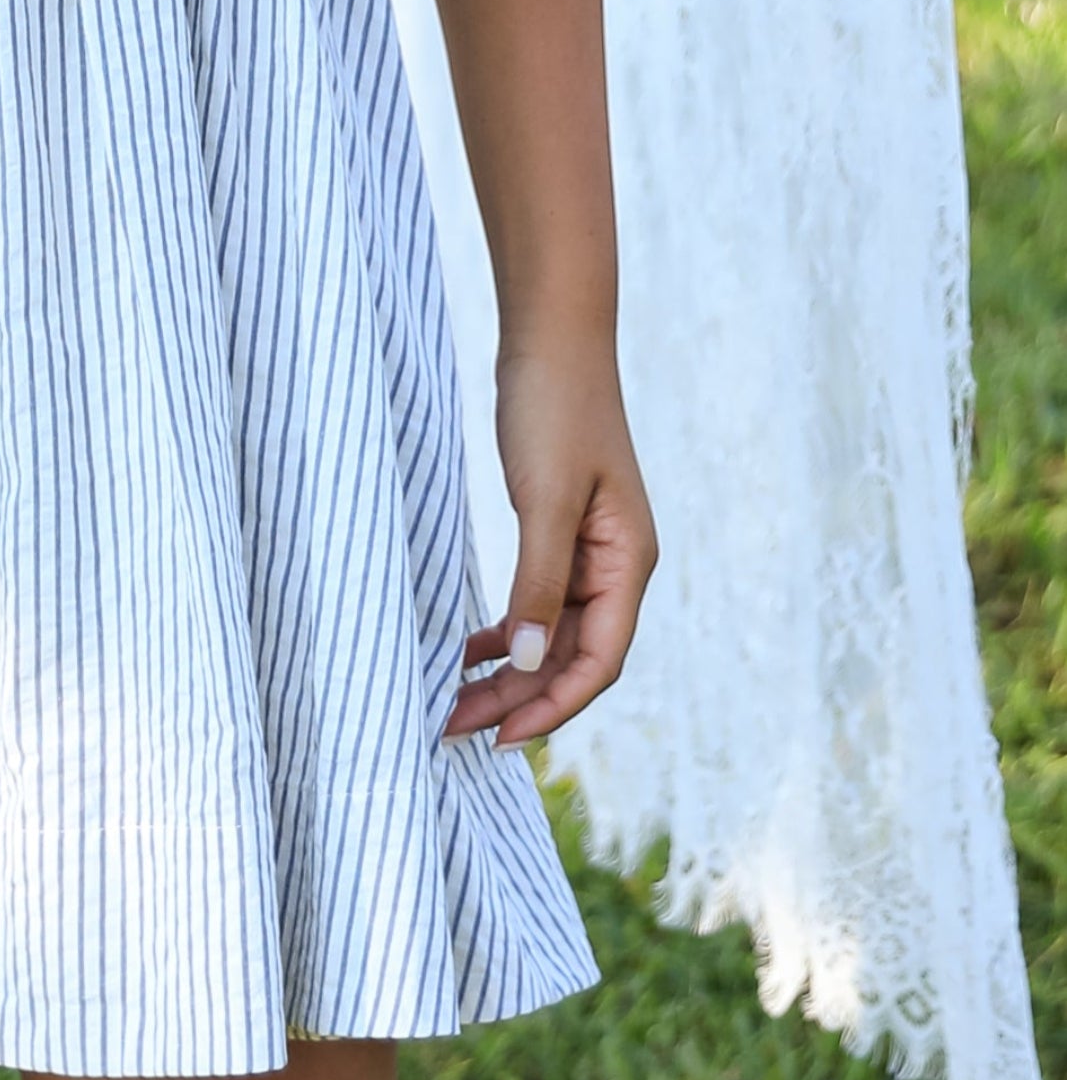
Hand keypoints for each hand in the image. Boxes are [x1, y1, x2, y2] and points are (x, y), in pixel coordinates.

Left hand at [446, 341, 656, 746]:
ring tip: (450, 703)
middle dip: (517, 700)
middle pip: (570, 658)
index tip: (499, 739)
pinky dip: (505, 631)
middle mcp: (616, 566)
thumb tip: (525, 662)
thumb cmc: (554, 409)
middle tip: (451, 730)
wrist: (551, 339)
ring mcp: (589, 552)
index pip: (598, 661)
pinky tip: (467, 649)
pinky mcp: (558, 533)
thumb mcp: (544, 499)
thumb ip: (537, 581)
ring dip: (506, 673)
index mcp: (629, 562)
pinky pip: (536, 603)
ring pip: (549, 636)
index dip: (552, 707)